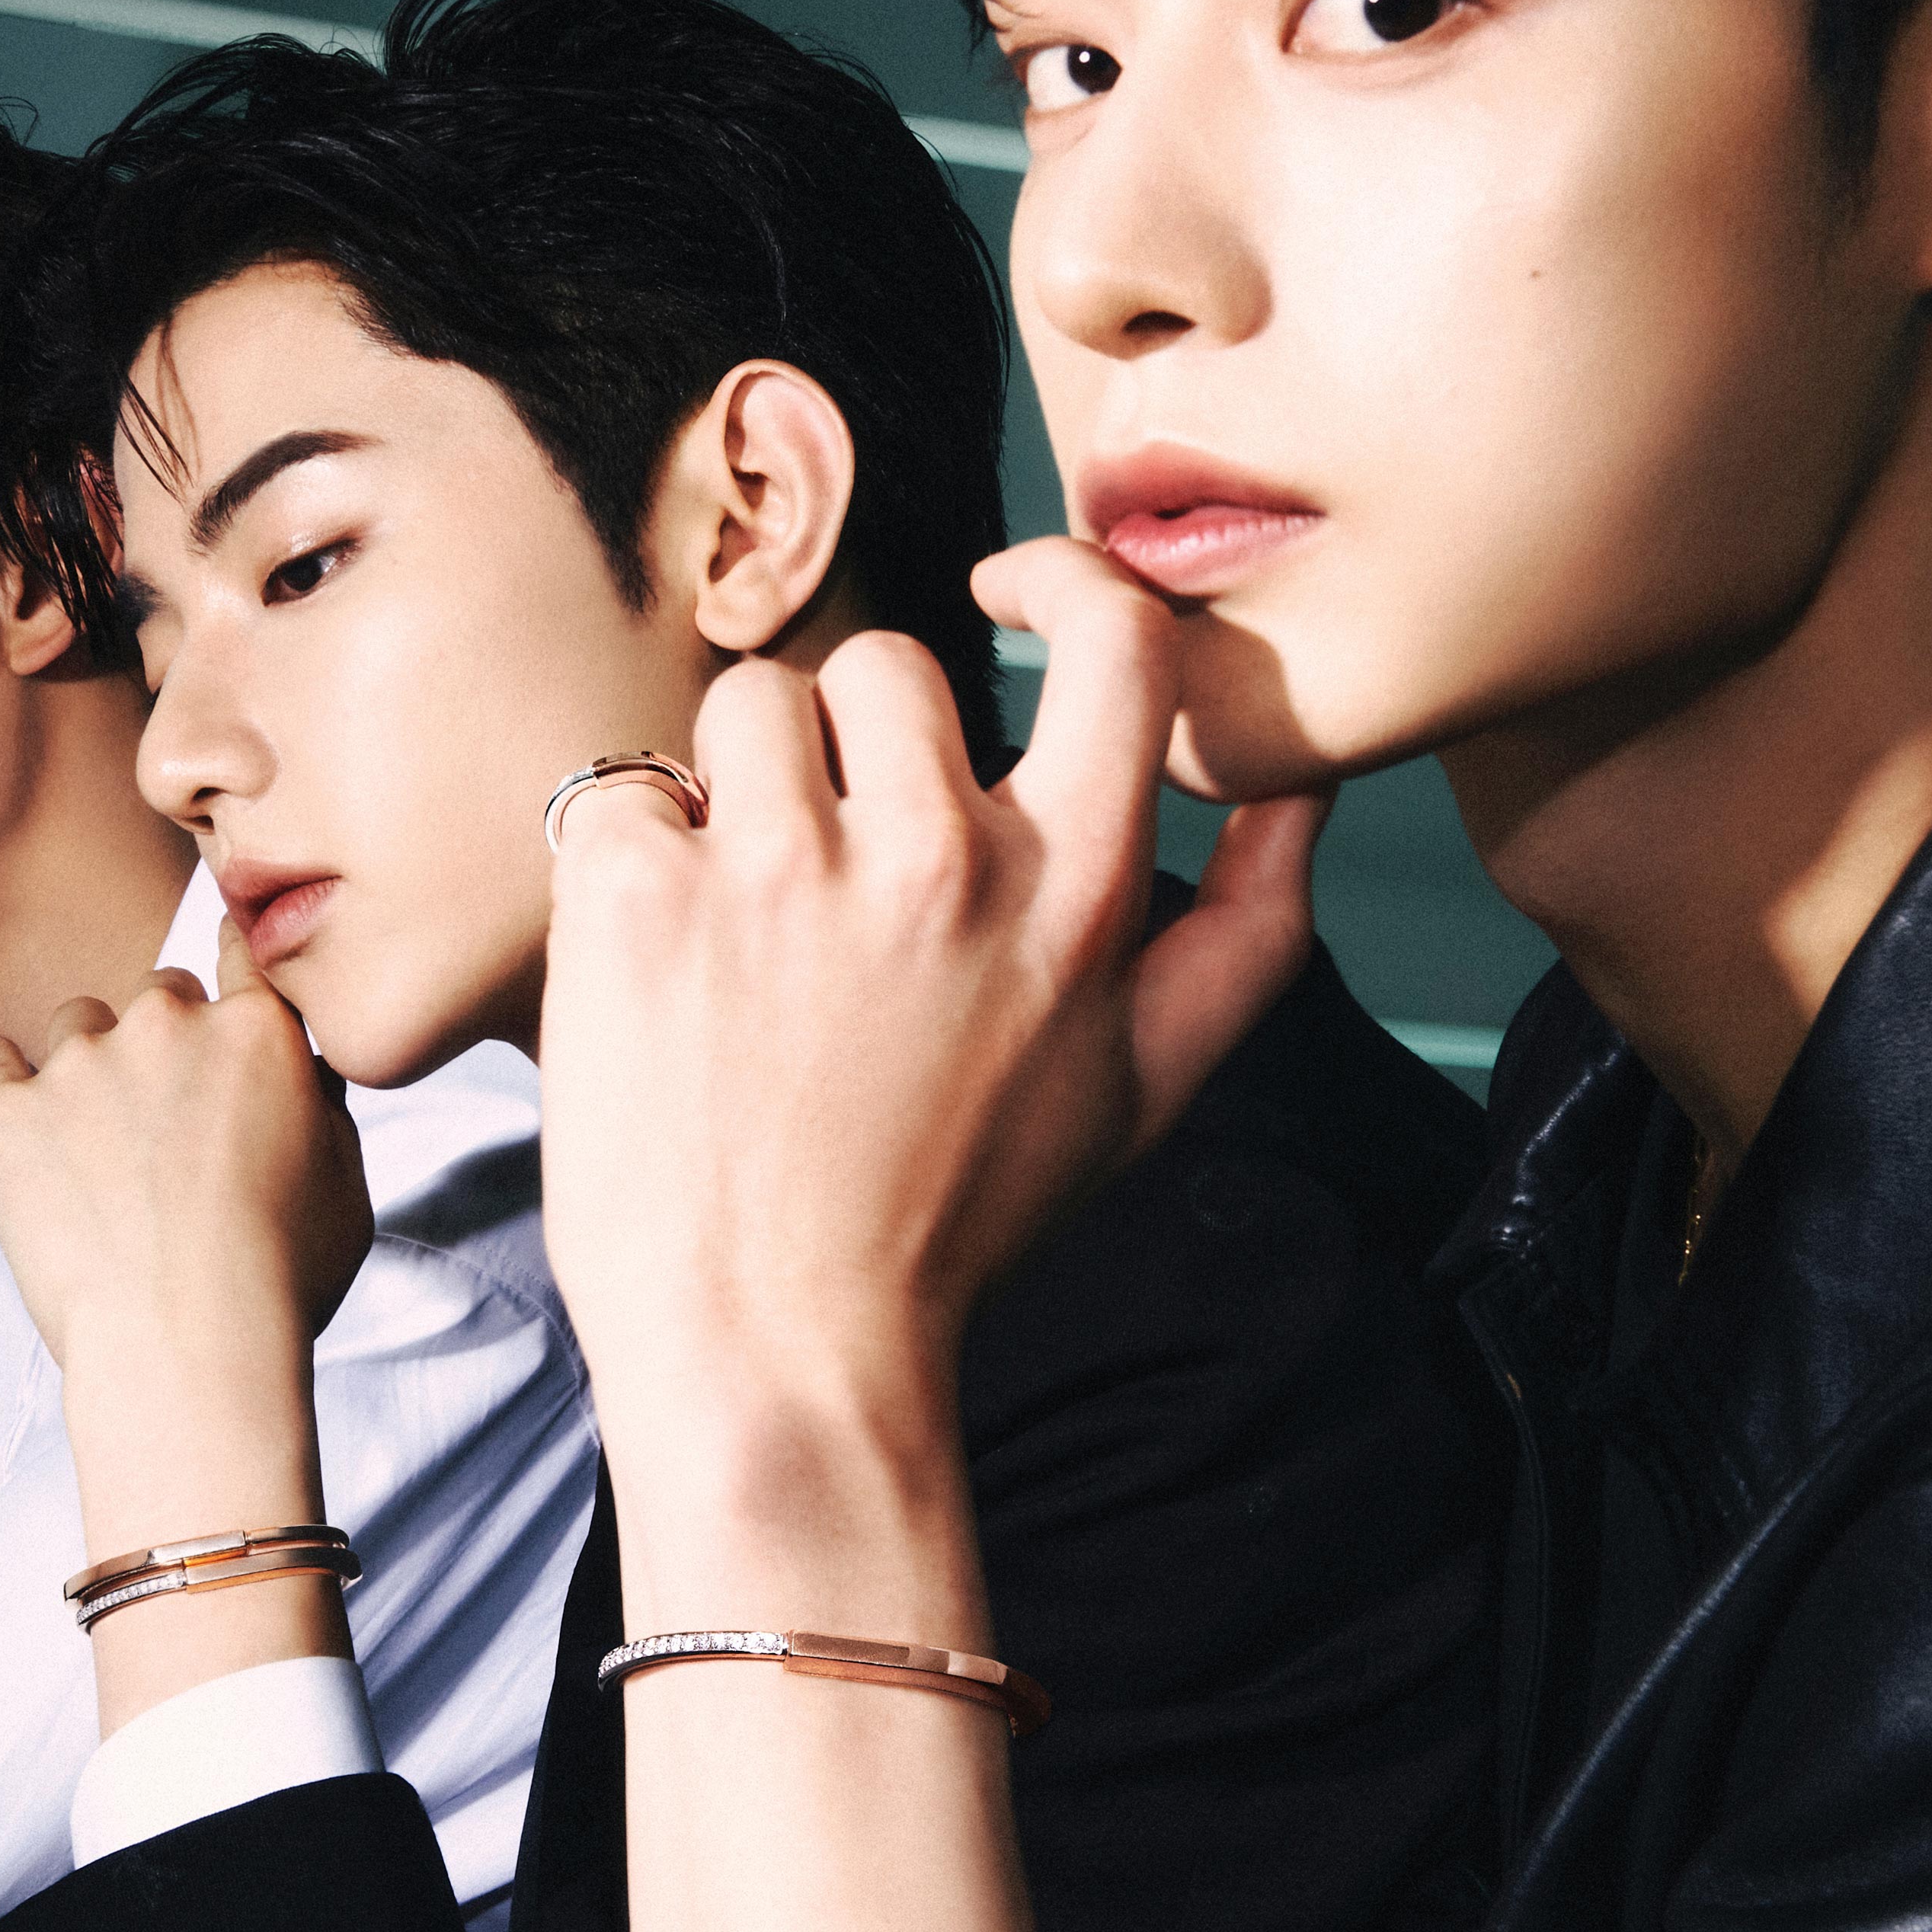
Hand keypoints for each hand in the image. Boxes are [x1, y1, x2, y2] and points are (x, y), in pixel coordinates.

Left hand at [0, 922, 371, 1559]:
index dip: (231, 968)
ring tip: (98, 1149)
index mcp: (257, 1031)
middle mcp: (167, 1024)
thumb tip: (298, 1070)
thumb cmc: (284, 1278)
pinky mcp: (6, 1112)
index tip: (218, 988)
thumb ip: (319, 1102)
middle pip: (159, 992)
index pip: (240, 953)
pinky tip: (28, 1131)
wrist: (188, 1344)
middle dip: (165, 1041)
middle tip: (166, 1119)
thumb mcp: (344, 1181)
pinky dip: (5, 1084)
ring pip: (77, 1023)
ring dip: (88, 1066)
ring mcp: (79, 1064)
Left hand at [539, 538, 1325, 1546]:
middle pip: (889, 664)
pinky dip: (629, 869)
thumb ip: (1248, 929)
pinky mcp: (636, 893)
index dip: (1065, 576)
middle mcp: (939, 855)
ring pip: (749, 704)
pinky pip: (627, 789)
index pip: (1115, 637)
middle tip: (831, 889)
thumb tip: (1304, 789)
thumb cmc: (957, 1223)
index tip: (1011, 584)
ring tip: (742, 935)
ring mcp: (777, 867)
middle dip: (852, 751)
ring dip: (736, 792)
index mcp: (1077, 888)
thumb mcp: (1146, 1090)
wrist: (776, 1355)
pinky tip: (659, 977)